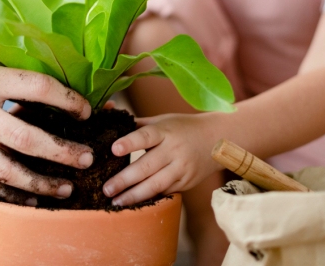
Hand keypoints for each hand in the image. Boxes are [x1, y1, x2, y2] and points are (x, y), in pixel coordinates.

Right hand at [0, 53, 94, 205]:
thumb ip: (9, 75)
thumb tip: (61, 84)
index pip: (38, 88)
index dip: (68, 101)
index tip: (86, 112)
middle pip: (29, 138)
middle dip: (65, 152)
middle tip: (88, 158)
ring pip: (10, 170)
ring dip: (43, 183)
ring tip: (67, 188)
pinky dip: (13, 192)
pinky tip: (33, 196)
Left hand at [102, 113, 220, 206]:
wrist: (218, 139)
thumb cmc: (183, 127)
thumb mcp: (163, 120)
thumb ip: (139, 125)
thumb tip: (111, 121)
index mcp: (165, 131)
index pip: (145, 136)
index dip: (130, 143)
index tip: (114, 149)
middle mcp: (173, 150)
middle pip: (147, 166)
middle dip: (124, 180)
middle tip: (106, 189)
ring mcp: (181, 168)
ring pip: (156, 185)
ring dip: (134, 195)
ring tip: (116, 202)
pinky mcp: (186, 182)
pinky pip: (165, 192)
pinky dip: (149, 198)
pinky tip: (134, 203)